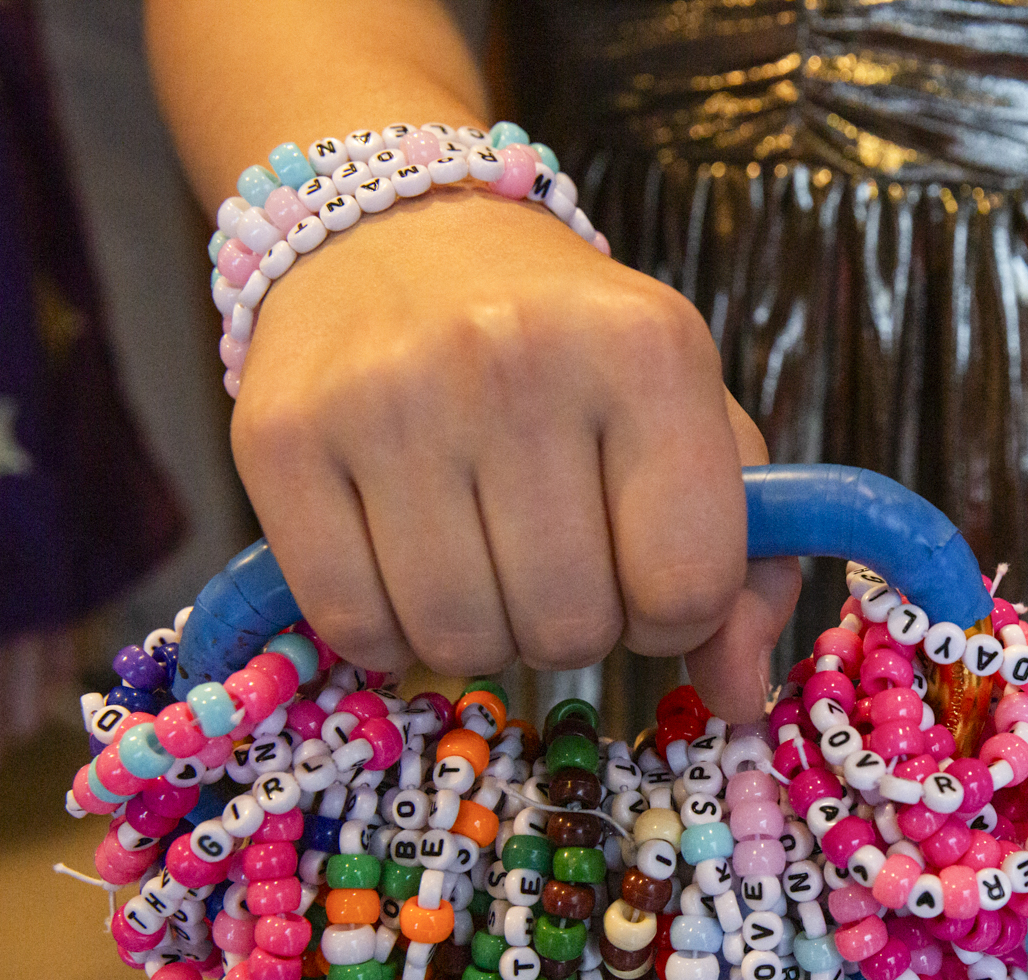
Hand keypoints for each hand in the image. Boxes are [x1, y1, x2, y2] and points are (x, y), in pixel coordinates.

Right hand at [230, 188, 798, 718]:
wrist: (399, 235)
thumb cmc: (573, 355)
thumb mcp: (693, 421)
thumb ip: (747, 564)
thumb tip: (737, 696)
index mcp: (647, 349)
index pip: (687, 584)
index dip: (675, 613)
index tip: (646, 569)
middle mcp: (514, 359)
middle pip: (570, 629)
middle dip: (577, 624)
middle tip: (556, 554)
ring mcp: (386, 396)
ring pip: (460, 641)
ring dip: (485, 633)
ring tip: (484, 553)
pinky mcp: (279, 438)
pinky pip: (354, 628)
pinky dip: (389, 630)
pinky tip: (406, 560)